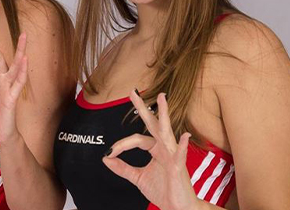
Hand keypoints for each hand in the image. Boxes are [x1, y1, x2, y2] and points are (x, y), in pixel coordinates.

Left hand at [103, 91, 201, 209]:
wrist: (176, 208)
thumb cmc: (162, 191)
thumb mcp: (137, 178)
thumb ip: (122, 168)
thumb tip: (105, 158)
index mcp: (155, 149)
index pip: (135, 139)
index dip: (121, 144)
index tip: (109, 153)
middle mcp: (164, 148)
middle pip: (152, 124)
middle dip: (142, 108)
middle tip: (133, 92)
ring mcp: (173, 155)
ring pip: (166, 131)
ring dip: (164, 114)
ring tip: (162, 98)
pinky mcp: (179, 167)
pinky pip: (180, 154)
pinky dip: (182, 145)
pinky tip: (184, 135)